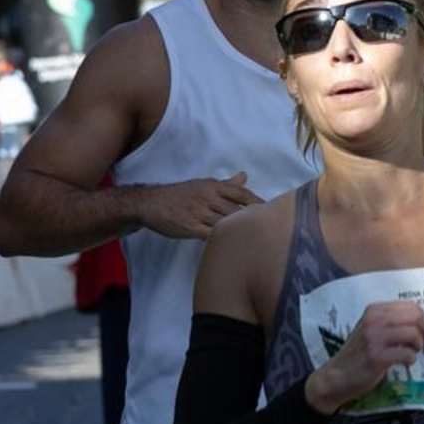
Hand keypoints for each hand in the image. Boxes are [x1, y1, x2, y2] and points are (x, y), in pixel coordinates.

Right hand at [138, 173, 263, 239]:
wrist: (151, 203)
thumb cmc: (180, 195)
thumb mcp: (203, 185)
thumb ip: (226, 184)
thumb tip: (244, 176)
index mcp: (213, 186)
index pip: (241, 194)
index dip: (258, 203)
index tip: (272, 212)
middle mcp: (208, 197)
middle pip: (237, 210)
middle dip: (253, 221)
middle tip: (269, 231)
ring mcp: (199, 213)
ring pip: (226, 223)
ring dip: (240, 232)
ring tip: (256, 241)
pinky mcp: (190, 227)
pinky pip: (211, 235)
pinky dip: (223, 241)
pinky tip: (233, 247)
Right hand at [304, 301, 423, 414]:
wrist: (337, 375)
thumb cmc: (360, 352)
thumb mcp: (374, 329)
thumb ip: (396, 322)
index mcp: (375, 310)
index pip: (411, 306)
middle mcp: (374, 319)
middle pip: (415, 317)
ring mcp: (375, 338)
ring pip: (413, 334)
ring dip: (419, 346)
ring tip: (413, 352)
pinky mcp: (377, 357)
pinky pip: (407, 354)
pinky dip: (411, 359)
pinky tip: (405, 362)